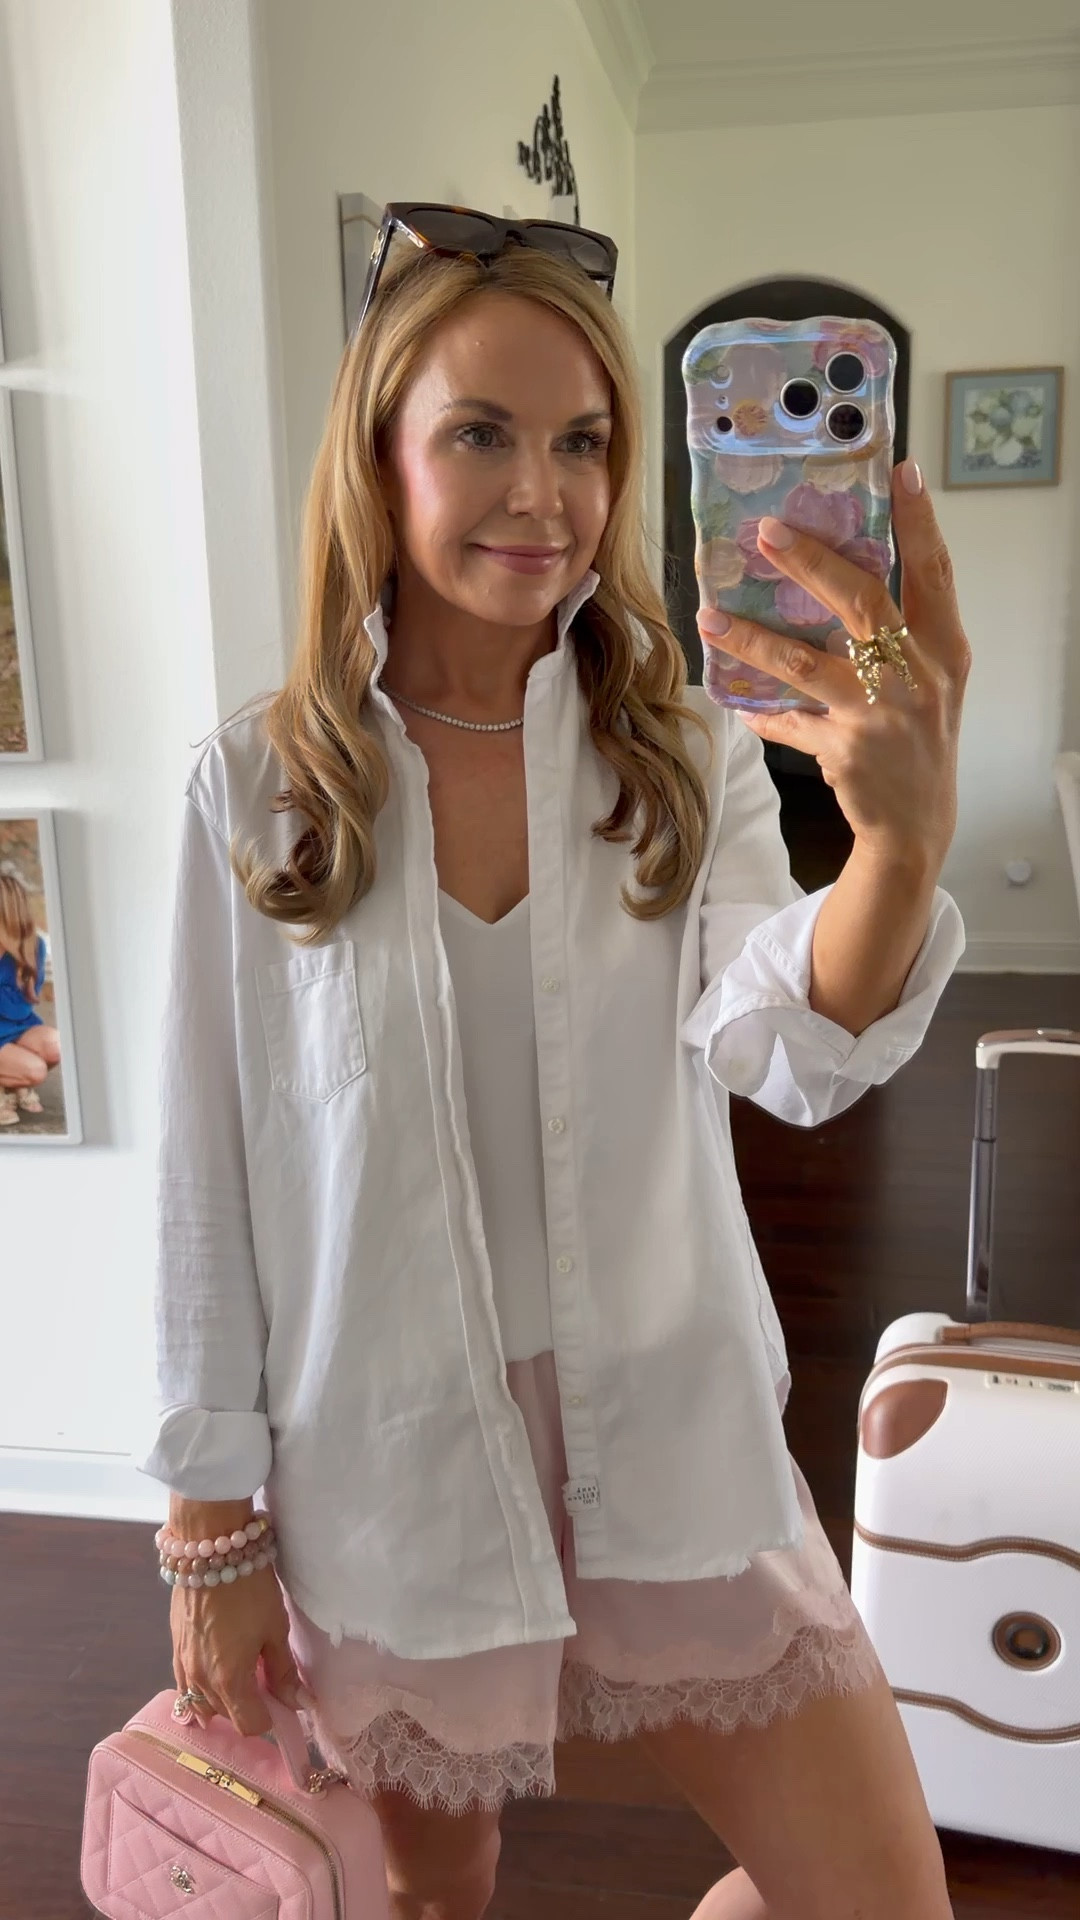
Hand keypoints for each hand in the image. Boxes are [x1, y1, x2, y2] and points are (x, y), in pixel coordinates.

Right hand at [171, 1567, 311, 1736]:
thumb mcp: (274, 1628)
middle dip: (248, 1708)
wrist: (209, 1550)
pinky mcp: (174, 1647)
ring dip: (224, 1700)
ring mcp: (182, 1665)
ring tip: (243, 1675)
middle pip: (225, 1716)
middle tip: (267, 1682)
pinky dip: (203, 1686)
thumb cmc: (249, 1589)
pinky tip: (218, 1667)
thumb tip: (300, 1703)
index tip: (283, 1701)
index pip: (249, 1724)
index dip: (271, 1719)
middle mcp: (199, 1681)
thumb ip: (284, 1671)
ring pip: (202, 1704)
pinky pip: (186, 1684)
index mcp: (228, 1681)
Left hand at [698, 459, 970, 876]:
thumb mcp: (928, 681)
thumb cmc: (919, 739)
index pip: (934, 572)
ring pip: (807, 663)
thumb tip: (839, 572)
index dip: (918, 521)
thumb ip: (900, 632)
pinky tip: (734, 701)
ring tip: (711, 617)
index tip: (900, 471)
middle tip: (768, 532)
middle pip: (864, 602)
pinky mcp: (846, 750)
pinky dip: (761, 712)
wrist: (917, 824)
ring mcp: (881, 715)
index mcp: (944, 648)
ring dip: (754, 638)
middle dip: (812, 564)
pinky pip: (789, 723)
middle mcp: (918, 676)